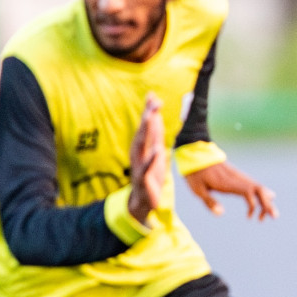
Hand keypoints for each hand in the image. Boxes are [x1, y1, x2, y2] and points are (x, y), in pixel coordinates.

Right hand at [128, 93, 168, 224]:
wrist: (142, 201)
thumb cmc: (150, 173)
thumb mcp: (155, 150)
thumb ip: (155, 132)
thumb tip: (155, 111)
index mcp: (142, 146)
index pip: (146, 126)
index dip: (148, 111)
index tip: (152, 95)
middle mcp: (138, 153)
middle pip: (142, 132)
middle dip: (147, 117)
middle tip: (153, 102)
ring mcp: (139, 165)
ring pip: (141, 146)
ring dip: (145, 132)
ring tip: (151, 118)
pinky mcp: (143, 179)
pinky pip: (146, 168)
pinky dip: (151, 159)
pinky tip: (157, 151)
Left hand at [186, 161, 276, 219]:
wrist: (195, 154)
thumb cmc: (195, 174)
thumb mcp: (197, 189)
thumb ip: (210, 202)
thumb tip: (221, 214)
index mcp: (228, 183)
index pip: (249, 192)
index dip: (253, 206)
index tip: (249, 217)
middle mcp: (237, 178)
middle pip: (259, 189)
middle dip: (268, 203)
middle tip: (274, 217)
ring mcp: (238, 176)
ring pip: (258, 187)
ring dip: (266, 200)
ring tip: (270, 214)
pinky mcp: (237, 176)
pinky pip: (253, 184)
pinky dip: (261, 193)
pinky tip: (266, 198)